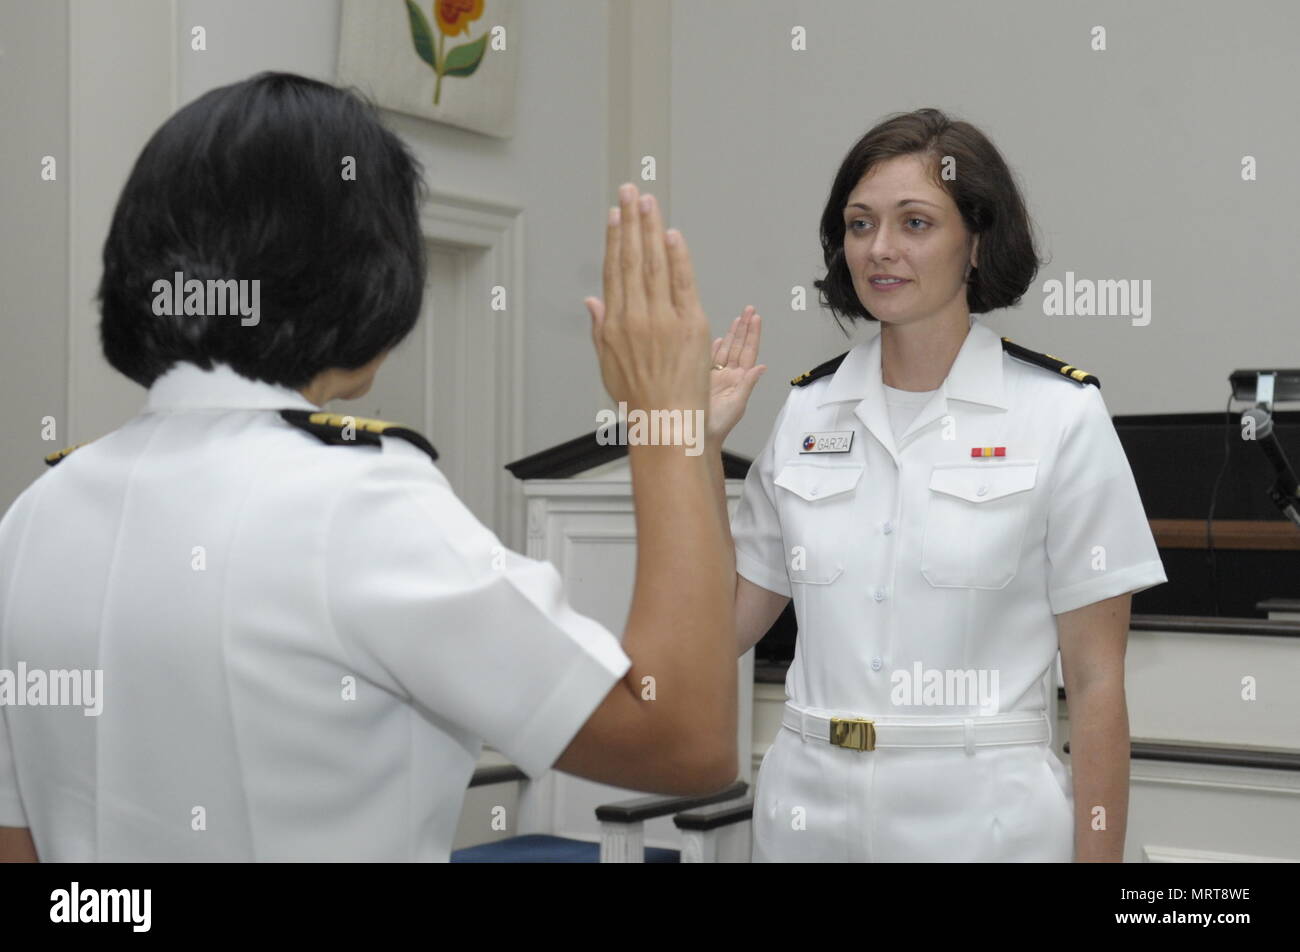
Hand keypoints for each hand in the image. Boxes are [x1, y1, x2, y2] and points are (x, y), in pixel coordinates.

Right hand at [584, 184, 709, 412]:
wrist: (665, 421)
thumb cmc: (640, 397)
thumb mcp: (608, 363)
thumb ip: (600, 327)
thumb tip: (592, 301)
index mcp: (615, 323)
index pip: (614, 270)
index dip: (614, 240)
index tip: (615, 216)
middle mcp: (635, 317)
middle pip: (631, 259)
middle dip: (630, 222)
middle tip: (630, 192)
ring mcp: (662, 319)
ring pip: (654, 264)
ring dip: (651, 229)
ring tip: (648, 201)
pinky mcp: (689, 325)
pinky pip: (681, 283)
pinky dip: (677, 257)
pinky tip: (671, 234)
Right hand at [707, 306, 766, 444]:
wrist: (696, 435)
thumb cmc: (717, 426)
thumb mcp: (737, 404)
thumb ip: (747, 384)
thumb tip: (761, 367)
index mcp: (739, 380)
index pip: (749, 352)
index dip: (752, 334)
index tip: (756, 318)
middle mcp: (728, 376)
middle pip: (738, 346)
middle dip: (744, 327)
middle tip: (749, 310)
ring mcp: (715, 377)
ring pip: (725, 350)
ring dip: (731, 334)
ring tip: (738, 318)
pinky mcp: (701, 378)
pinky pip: (708, 359)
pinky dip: (712, 347)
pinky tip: (717, 338)